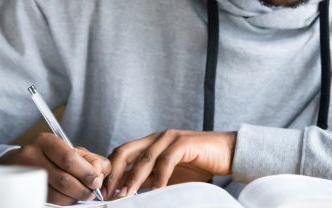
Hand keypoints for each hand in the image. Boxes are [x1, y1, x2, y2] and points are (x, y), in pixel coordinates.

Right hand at [0, 132, 109, 204]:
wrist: (21, 162)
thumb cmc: (52, 155)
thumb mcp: (71, 149)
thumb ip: (90, 159)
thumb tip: (100, 174)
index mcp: (46, 141)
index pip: (69, 158)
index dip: (86, 173)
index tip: (96, 180)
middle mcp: (32, 156)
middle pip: (63, 179)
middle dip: (82, 188)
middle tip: (91, 192)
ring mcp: (27, 174)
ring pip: (56, 194)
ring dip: (74, 198)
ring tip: (82, 194)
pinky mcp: (26, 189)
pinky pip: (49, 200)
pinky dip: (64, 201)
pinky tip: (70, 197)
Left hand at [104, 129, 235, 198]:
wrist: (228, 154)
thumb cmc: (199, 165)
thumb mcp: (168, 174)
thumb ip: (149, 178)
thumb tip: (126, 191)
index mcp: (150, 143)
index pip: (121, 154)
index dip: (110, 172)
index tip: (103, 192)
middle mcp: (157, 138)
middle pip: (125, 151)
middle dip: (114, 173)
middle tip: (108, 194)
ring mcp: (170, 138)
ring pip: (144, 158)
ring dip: (133, 178)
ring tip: (126, 195)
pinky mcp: (185, 143)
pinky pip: (167, 160)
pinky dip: (160, 176)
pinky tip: (156, 190)